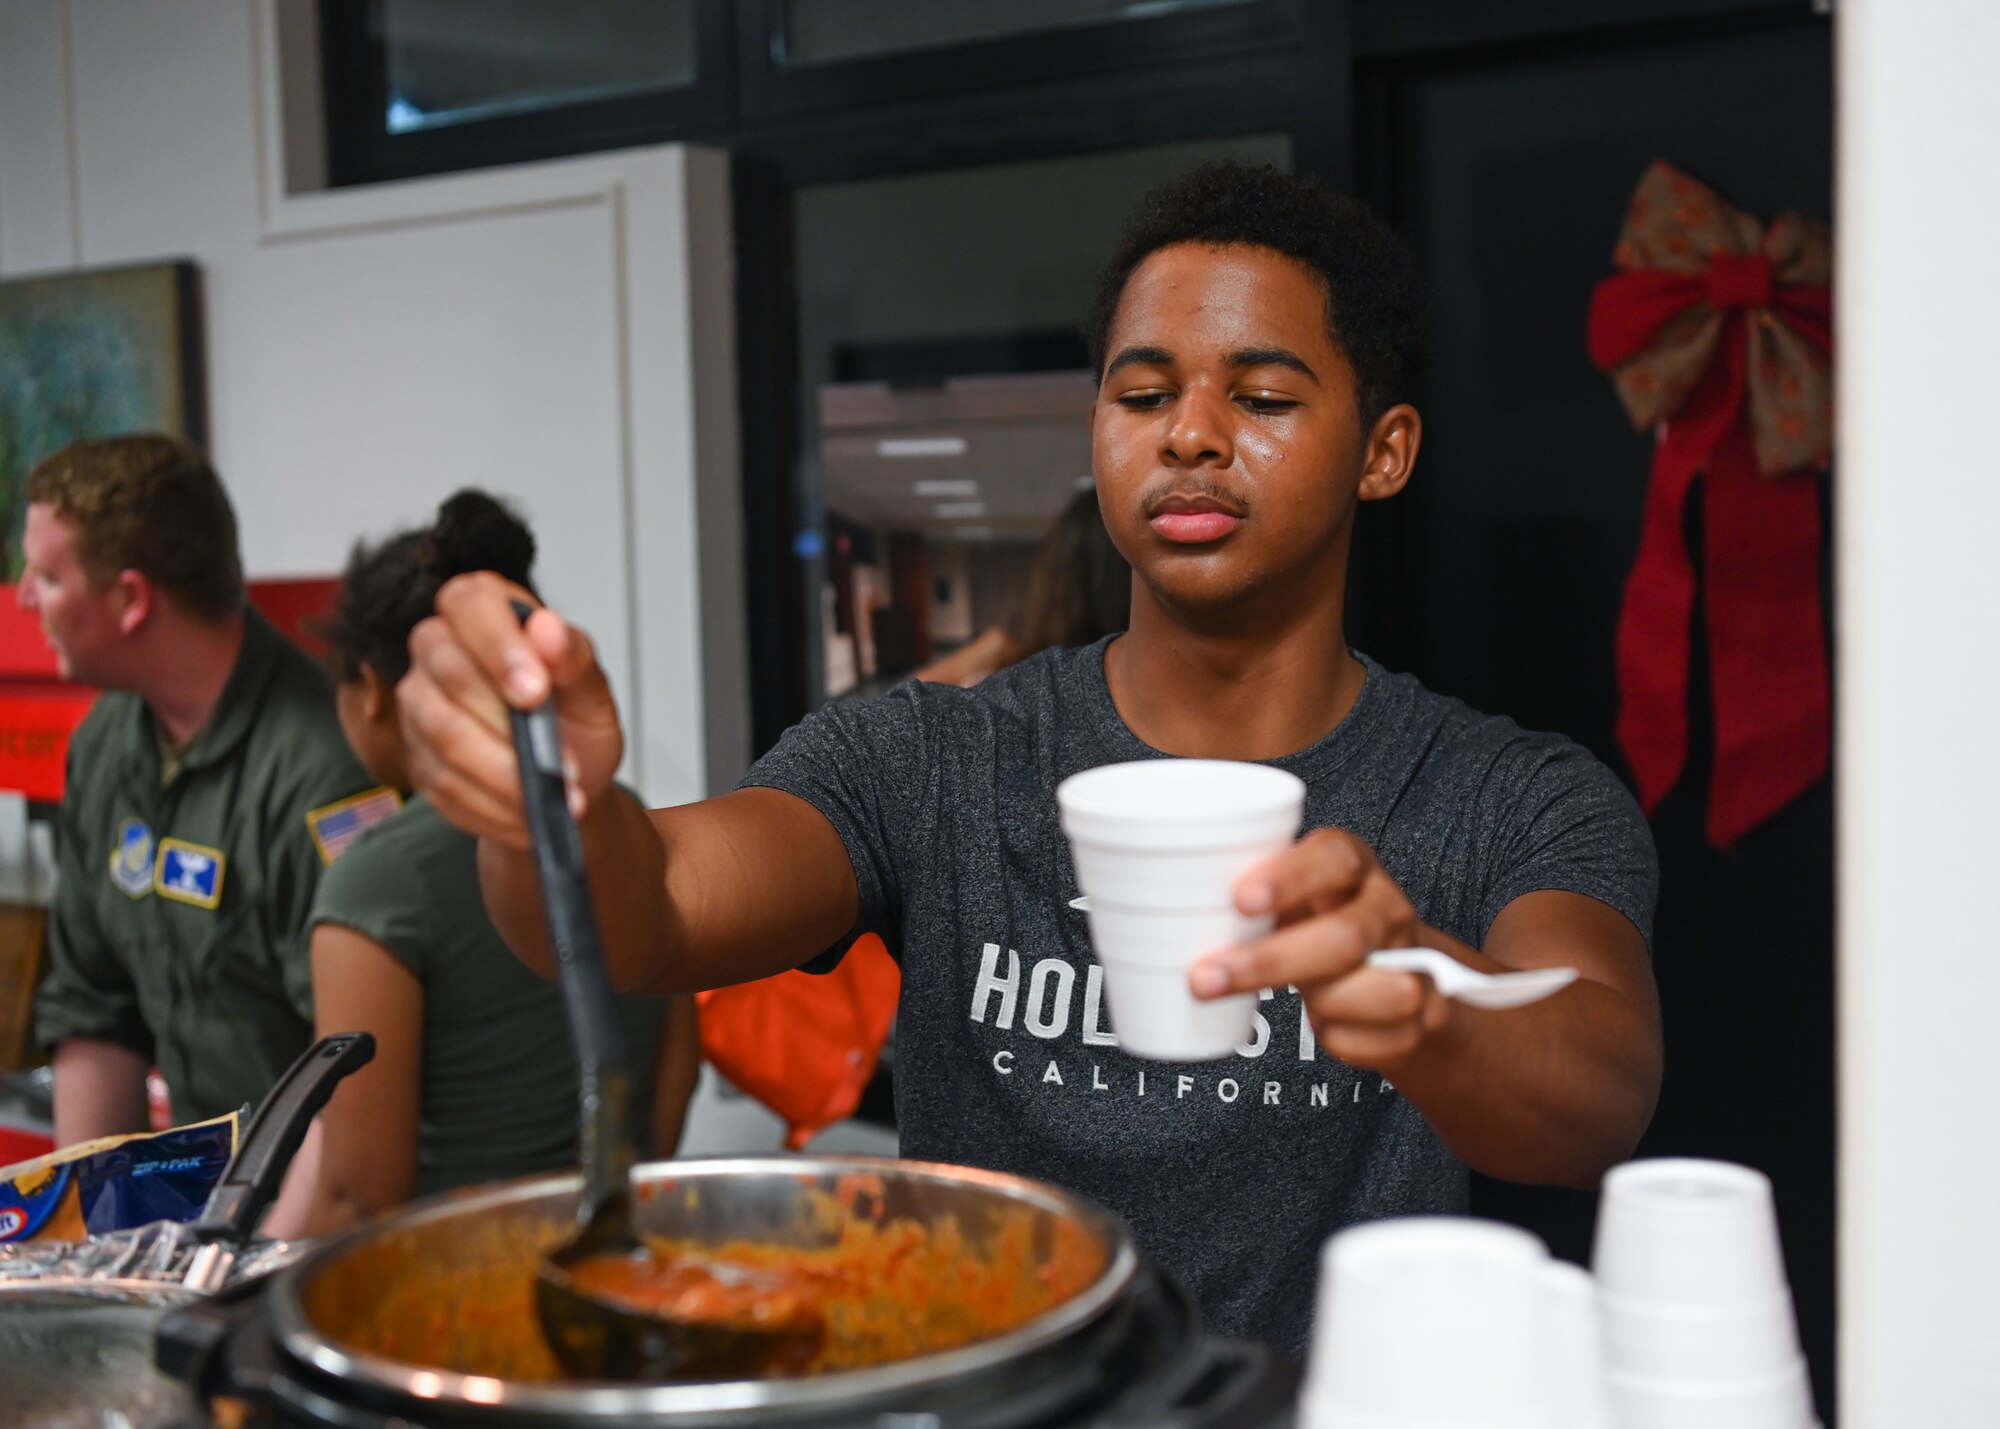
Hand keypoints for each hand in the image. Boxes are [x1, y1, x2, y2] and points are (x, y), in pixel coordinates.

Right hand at [397, 571, 623, 850]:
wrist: (564, 776)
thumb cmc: (574, 718)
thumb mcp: (592, 691)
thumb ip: (574, 659)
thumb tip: (547, 628)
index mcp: (483, 608)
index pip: (470, 604)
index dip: (499, 648)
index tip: (536, 693)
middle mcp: (438, 647)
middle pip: (449, 674)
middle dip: (507, 726)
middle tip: (559, 765)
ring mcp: (419, 702)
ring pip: (444, 735)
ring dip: (505, 775)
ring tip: (554, 796)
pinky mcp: (416, 756)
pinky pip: (444, 783)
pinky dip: (493, 806)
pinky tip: (527, 814)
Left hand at [1188, 827, 1450, 1069]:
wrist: (1394, 970)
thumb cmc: (1311, 923)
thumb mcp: (1280, 896)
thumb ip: (1238, 896)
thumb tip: (1142, 906)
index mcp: (1350, 867)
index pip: (1335, 856)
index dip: (1291, 875)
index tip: (1239, 899)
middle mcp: (1386, 908)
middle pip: (1345, 937)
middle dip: (1270, 964)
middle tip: (1203, 978)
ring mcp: (1411, 961)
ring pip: (1384, 992)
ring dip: (1323, 1005)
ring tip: (1285, 1003)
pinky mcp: (1423, 1015)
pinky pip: (1379, 1040)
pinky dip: (1343, 1042)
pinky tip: (1327, 1028)